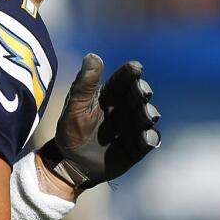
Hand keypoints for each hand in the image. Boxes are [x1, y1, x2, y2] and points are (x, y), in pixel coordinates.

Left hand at [41, 54, 160, 189]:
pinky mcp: (136, 147)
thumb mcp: (75, 106)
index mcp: (109, 96)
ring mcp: (131, 128)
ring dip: (148, 115)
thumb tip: (93, 56)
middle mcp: (124, 109)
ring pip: (146, 117)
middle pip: (138, 97)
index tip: (136, 68)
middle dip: (142, 93)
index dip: (130, 73)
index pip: (122, 81)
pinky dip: (149, 138)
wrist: (70, 163)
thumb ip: (85, 84)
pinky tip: (147, 137)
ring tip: (147, 116)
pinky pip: (147, 141)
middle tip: (143, 92)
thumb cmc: (71, 131)